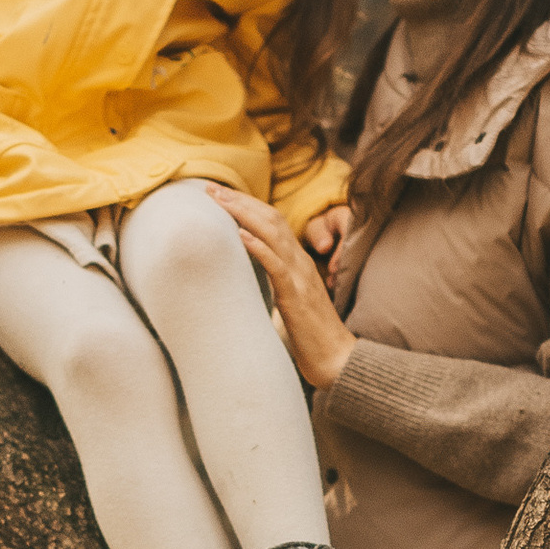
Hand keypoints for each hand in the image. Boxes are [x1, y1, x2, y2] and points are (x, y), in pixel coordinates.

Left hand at [207, 185, 356, 388]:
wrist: (339, 360)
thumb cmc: (312, 337)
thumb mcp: (290, 302)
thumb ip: (275, 284)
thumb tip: (248, 278)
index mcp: (298, 262)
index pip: (273, 222)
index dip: (247, 204)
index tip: (219, 194)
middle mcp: (300, 263)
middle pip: (271, 219)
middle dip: (239, 201)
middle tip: (210, 188)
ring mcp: (300, 277)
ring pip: (273, 234)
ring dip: (244, 214)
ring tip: (219, 200)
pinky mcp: (296, 297)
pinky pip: (276, 265)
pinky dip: (258, 247)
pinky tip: (240, 235)